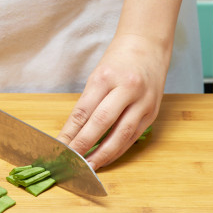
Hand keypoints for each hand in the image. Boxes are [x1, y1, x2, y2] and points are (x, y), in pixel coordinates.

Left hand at [57, 34, 168, 169]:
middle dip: (84, 145)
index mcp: (106, 77)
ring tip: (89, 167)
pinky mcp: (152, 112)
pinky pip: (134, 136)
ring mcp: (143, 101)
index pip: (83, 111)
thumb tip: (73, 133)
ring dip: (104, 154)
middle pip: (102, 123)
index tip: (60, 147)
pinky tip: (107, 158)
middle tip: (71, 162)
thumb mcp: (97, 76)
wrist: (148, 46)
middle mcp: (127, 89)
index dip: (70, 133)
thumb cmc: (117, 61)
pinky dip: (119, 149)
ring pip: (121, 134)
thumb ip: (88, 103)